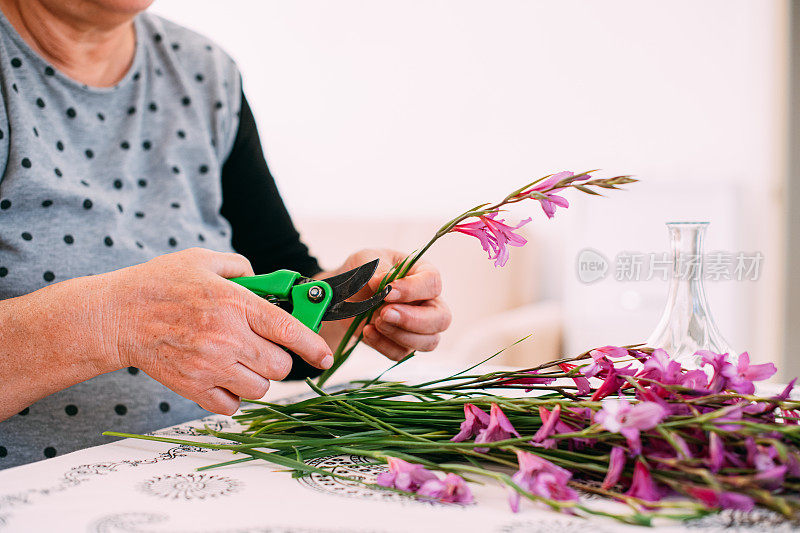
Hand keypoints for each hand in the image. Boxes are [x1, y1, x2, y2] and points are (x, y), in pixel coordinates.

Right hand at [99, 248, 332, 413]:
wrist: (117, 315)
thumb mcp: (203, 260)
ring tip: (241, 362)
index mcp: (235, 302)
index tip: (324, 356)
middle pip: (280, 366)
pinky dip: (233, 396)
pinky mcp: (192, 387)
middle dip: (280, 359)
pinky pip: (232, 406)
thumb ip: (241, 267)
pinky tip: (224, 378)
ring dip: (257, 378)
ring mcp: (210, 365)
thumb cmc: (159, 284)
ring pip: (260, 388)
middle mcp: (227, 337)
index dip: (313, 346)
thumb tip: (264, 280)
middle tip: (265, 348)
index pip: (289, 329)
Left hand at [322, 249, 451, 360]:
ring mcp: (418, 327)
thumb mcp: (365, 260)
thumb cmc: (361, 272)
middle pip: (441, 319)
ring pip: (429, 342)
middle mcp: (427, 302)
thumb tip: (383, 281)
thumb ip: (377, 268)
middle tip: (384, 313)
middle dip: (413, 320)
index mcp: (422, 274)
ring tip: (375, 321)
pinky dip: (383, 345)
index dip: (412, 290)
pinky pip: (402, 354)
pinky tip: (367, 331)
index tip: (387, 292)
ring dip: (400, 335)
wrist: (343, 294)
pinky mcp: (402, 344)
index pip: (432, 283)